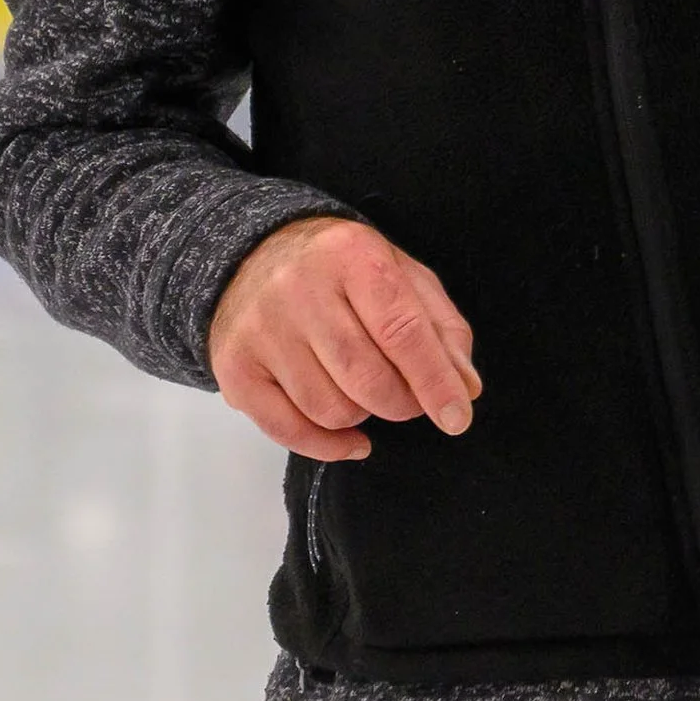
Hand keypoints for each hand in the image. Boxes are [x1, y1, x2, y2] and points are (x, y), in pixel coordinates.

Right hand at [208, 215, 480, 460]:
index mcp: (352, 256)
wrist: (253, 254)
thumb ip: (441, 328)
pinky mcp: (235, 367)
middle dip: (401, 403)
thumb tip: (464, 387)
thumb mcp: (402, 276)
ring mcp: (261, 330)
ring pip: (329, 409)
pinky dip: (327, 446)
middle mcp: (299, 289)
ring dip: (362, 416)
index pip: (401, 331)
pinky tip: (351, 437)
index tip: (457, 418)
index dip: (435, 381)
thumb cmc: (343, 270)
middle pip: (366, 378)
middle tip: (409, 398)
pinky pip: (287, 430)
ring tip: (366, 391)